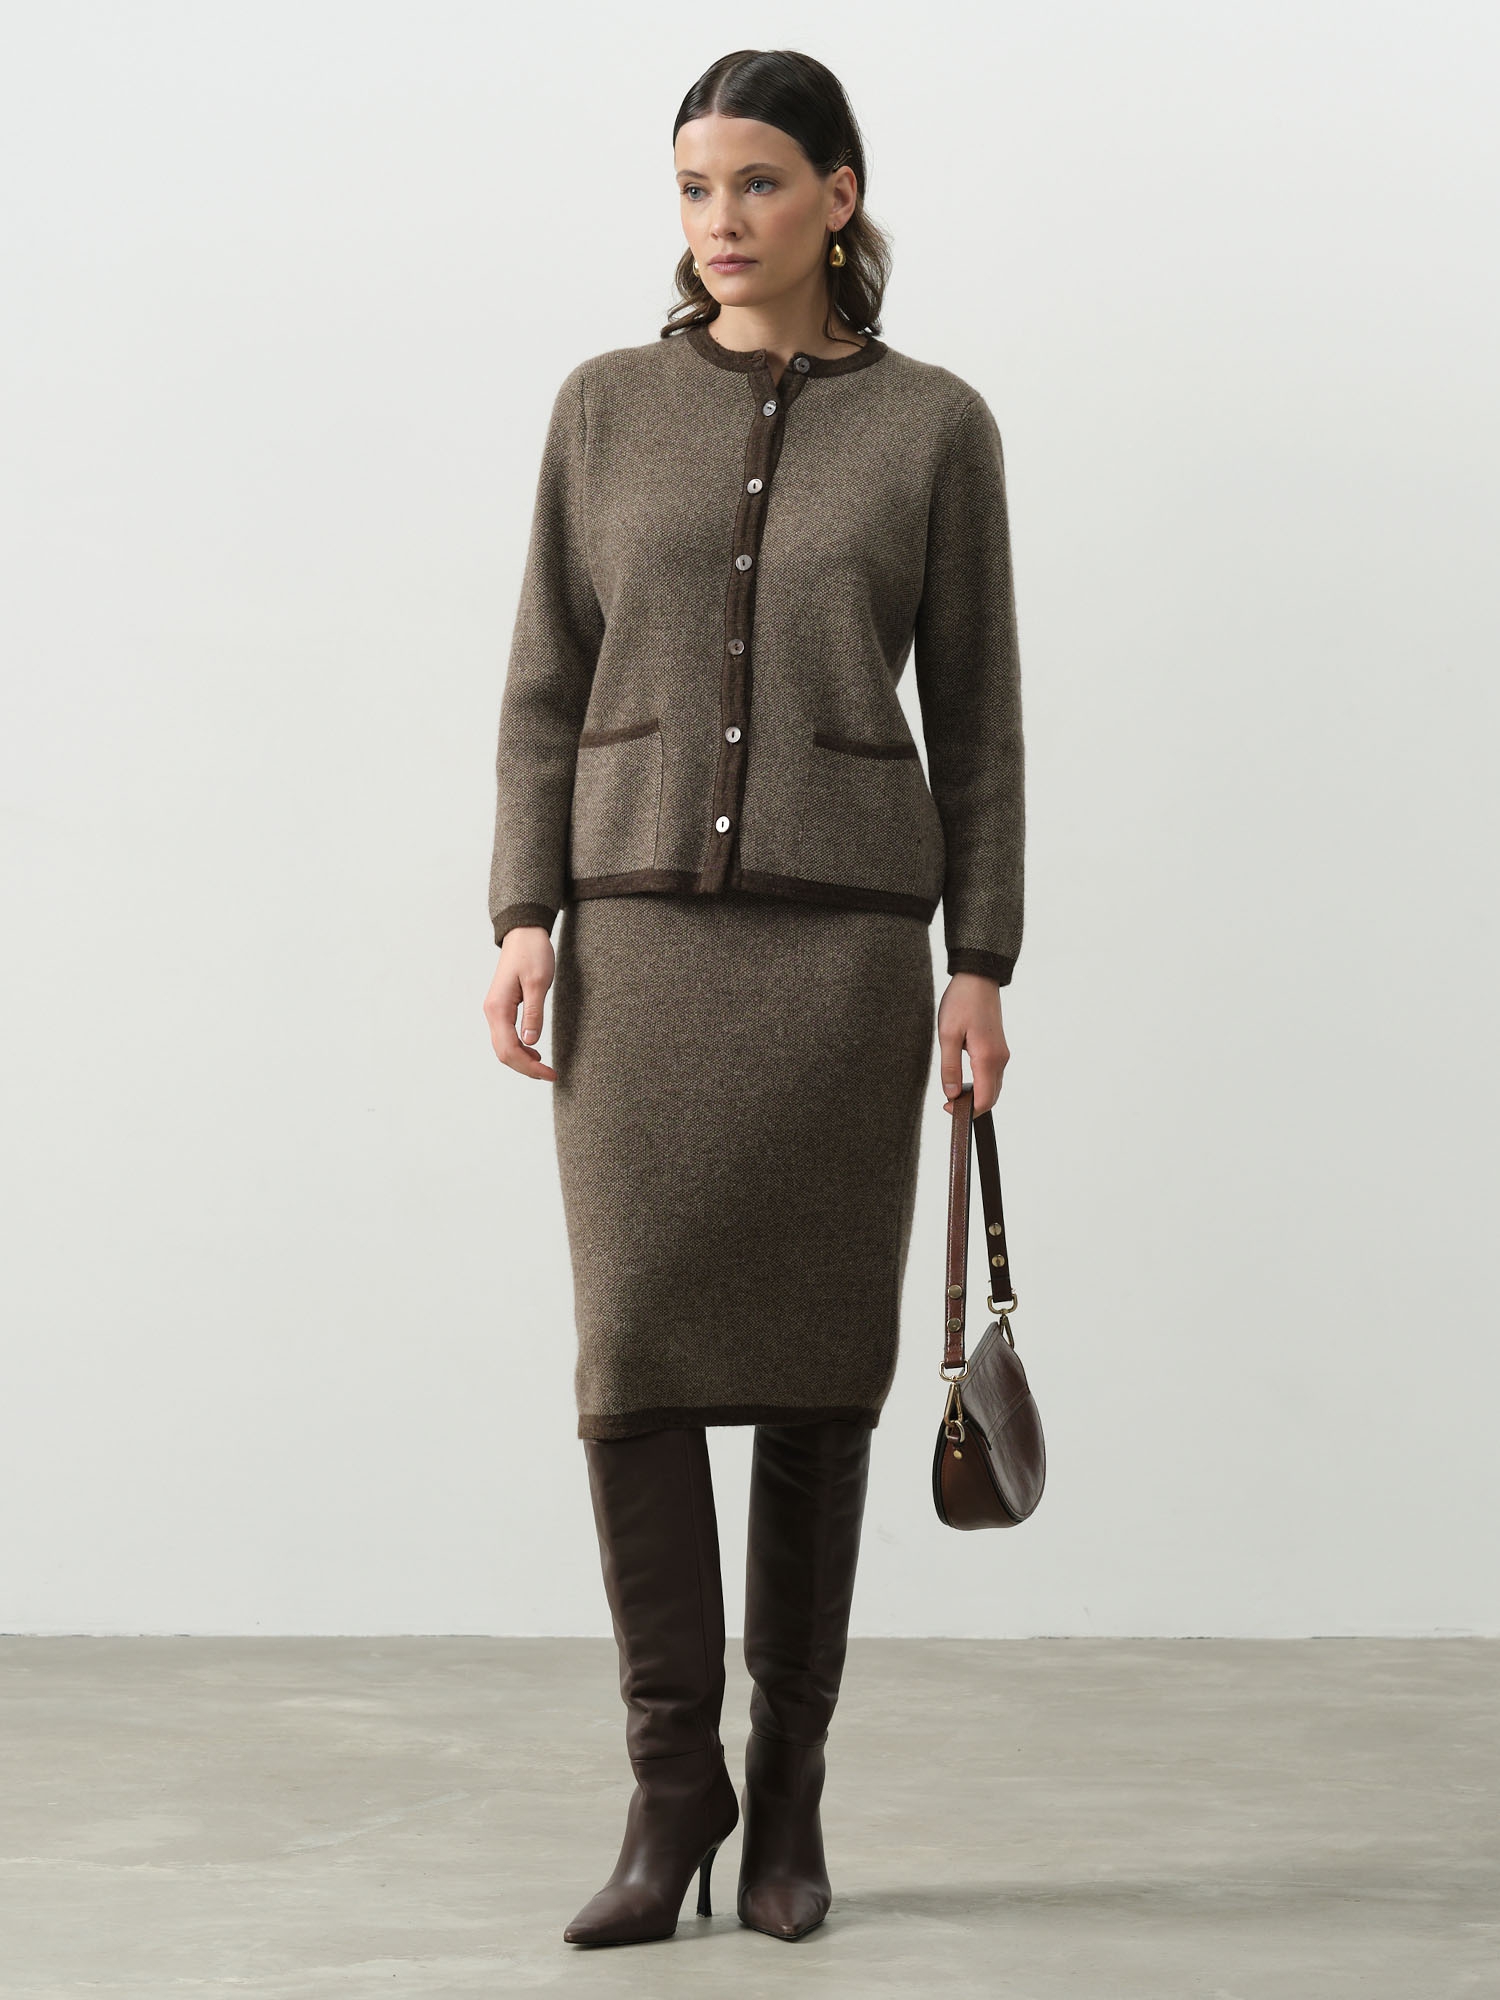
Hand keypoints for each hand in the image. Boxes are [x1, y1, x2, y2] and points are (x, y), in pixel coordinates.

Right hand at [483, 927, 557, 1081]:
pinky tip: (533, 1051)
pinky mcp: (501, 1008)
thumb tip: (530, 1043)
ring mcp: (495, 1010)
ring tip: (544, 1067)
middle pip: (503, 1053)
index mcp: (498, 1008)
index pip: (509, 1049)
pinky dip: (518, 1049)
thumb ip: (533, 1013)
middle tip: (550, 1075)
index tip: (550, 1074)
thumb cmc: (533, 953)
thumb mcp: (538, 982)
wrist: (523, 933)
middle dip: (525, 1068)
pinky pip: (505, 1036)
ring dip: (522, 1060)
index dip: (529, 1067)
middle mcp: (492, 1012)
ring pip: (503, 1047)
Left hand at [937, 972, 1008, 1114]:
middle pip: (991, 1097)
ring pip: (993, 1087)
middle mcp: (1000, 1059)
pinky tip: (964, 1078)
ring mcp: (1002, 1054)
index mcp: (987, 1058)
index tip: (947, 1107)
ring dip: (976, 1095)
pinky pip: (993, 1075)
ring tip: (953, 1091)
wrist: (978, 977)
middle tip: (948, 1102)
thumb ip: (950, 1068)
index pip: (984, 1100)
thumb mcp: (947, 1035)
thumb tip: (951, 1094)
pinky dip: (981, 1083)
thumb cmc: (961, 1002)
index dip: (967, 1111)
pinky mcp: (999, 1048)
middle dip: (972, 1107)